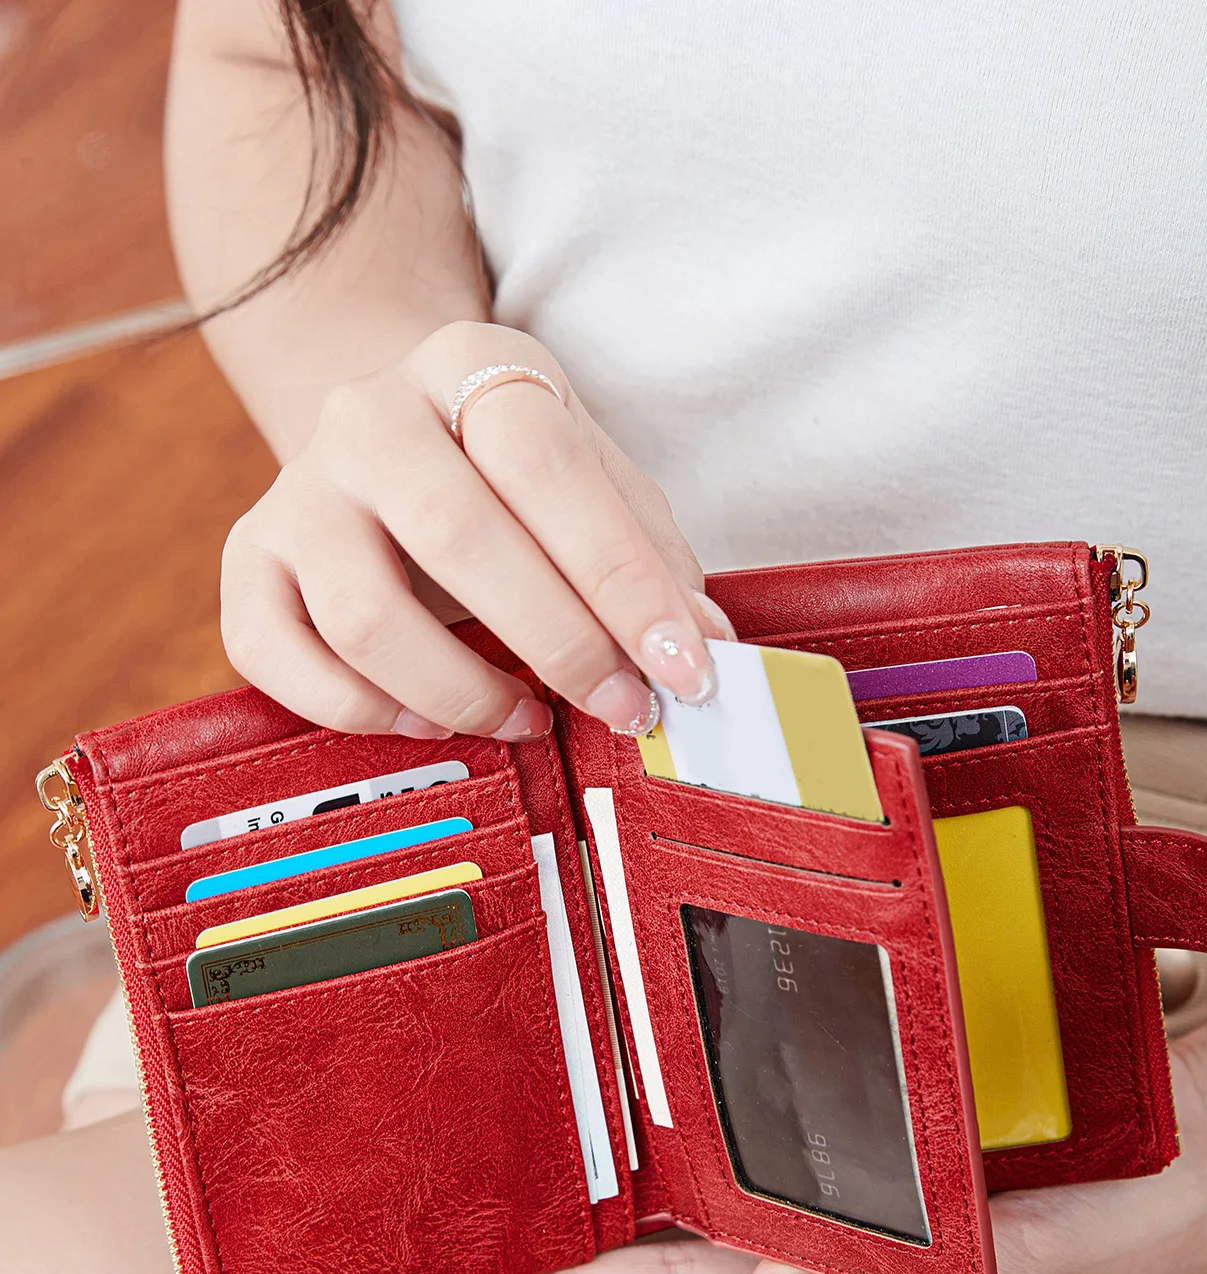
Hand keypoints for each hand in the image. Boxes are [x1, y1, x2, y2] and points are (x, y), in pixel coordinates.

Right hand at [221, 321, 734, 739]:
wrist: (384, 446)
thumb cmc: (509, 478)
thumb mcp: (592, 479)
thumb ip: (650, 553)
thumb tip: (704, 645)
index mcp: (465, 365)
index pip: (548, 466)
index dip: (623, 579)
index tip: (685, 666)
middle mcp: (365, 415)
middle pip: (457, 536)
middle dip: (558, 643)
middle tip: (622, 707)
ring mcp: (296, 491)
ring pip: (365, 616)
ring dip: (462, 693)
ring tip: (526, 719)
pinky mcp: (249, 563)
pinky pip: (284, 659)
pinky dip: (366, 712)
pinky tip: (431, 721)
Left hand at [451, 933, 1206, 1273]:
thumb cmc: (1126, 1229)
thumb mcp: (1020, 1273)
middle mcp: (835, 1247)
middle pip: (671, 1256)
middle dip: (568, 1259)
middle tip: (460, 1239)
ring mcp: (853, 1198)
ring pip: (711, 1198)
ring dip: (624, 1192)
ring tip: (529, 1175)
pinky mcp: (879, 1148)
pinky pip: (771, 1145)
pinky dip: (708, 1139)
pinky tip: (659, 1115)